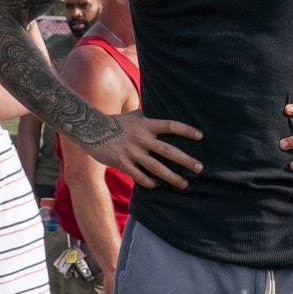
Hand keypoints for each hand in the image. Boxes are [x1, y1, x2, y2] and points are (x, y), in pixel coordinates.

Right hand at [84, 109, 202, 189]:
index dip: (186, 130)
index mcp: (145, 124)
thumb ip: (151, 116)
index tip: (200, 136)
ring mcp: (131, 151)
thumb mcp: (135, 115)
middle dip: (185, 160)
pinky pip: (139, 176)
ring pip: (155, 167)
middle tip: (200, 168)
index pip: (170, 125)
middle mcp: (140, 138)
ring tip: (184, 184)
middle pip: (167, 150)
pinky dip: (150, 182)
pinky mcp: (121, 162)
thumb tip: (168, 108)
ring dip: (171, 177)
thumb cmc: (118, 122)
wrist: (91, 129)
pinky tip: (158, 185)